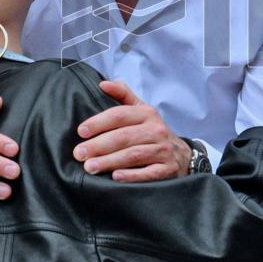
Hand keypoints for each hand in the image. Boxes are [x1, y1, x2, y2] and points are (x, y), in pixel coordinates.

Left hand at [73, 80, 190, 181]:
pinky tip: (116, 178)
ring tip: (90, 167)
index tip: (81, 131)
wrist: (183, 156)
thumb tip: (102, 84)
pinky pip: (149, 173)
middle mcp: (157, 130)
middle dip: (99, 145)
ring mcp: (163, 151)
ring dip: (110, 161)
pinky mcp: (167, 169)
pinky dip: (132, 175)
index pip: (120, 115)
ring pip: (134, 155)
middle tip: (79, 154)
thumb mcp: (141, 111)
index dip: (99, 122)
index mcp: (147, 114)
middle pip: (124, 136)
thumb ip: (122, 95)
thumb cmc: (152, 132)